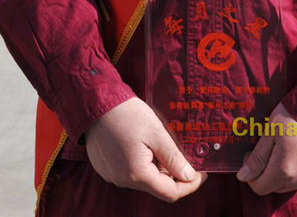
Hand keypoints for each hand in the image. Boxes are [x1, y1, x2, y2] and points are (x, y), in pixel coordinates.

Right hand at [85, 97, 206, 202]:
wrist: (94, 103)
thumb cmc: (126, 114)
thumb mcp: (156, 132)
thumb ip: (173, 157)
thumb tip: (189, 176)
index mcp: (137, 174)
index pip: (170, 192)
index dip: (189, 185)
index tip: (201, 173)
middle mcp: (123, 180)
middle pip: (157, 186)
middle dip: (173, 174)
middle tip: (184, 155)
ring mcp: (112, 176)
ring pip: (143, 179)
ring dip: (157, 168)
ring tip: (160, 145)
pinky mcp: (106, 168)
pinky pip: (130, 173)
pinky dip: (142, 164)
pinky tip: (143, 145)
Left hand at [236, 104, 296, 194]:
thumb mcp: (272, 130)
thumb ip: (257, 156)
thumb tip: (243, 176)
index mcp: (283, 170)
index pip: (258, 187)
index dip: (251, 171)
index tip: (252, 153)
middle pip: (276, 186)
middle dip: (268, 171)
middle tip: (270, 147)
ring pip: (294, 182)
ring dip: (287, 170)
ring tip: (290, 145)